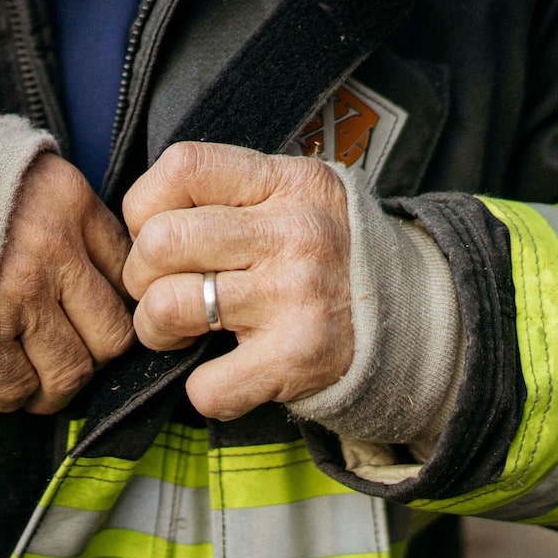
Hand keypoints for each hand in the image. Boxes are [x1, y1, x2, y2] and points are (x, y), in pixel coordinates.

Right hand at [0, 153, 134, 414]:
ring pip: (69, 372)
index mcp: (75, 207)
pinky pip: (15, 382)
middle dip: (95, 362)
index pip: (127, 277)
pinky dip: (10, 396)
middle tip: (73, 364)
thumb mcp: (35, 181)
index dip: (117, 308)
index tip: (97, 323)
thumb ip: (77, 224)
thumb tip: (108, 284)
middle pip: (111, 337)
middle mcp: (56, 251)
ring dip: (54, 392)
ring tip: (38, 390)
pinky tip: (0, 390)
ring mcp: (20, 291)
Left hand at [122, 142, 353, 420]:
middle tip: (163, 289)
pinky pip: (206, 385)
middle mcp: (294, 232)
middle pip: (159, 242)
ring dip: (157, 330)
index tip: (158, 232)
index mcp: (287, 181)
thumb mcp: (295, 195)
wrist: (416, 317)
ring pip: (166, 307)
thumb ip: (229, 192)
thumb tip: (142, 218)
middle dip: (141, 275)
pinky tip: (224, 373)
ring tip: (184, 330)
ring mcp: (296, 296)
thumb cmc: (327, 255)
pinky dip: (203, 390)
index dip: (146, 206)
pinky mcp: (299, 359)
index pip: (181, 167)